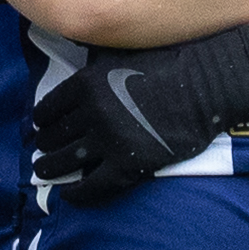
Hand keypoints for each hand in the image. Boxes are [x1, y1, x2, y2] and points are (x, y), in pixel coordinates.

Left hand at [29, 25, 248, 204]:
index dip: (42, 121)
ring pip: (67, 161)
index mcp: (85, 83)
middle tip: (42, 152)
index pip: (48, 109)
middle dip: (45, 145)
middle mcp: (91, 112)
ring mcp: (109, 140)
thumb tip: (72, 76)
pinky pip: (92, 185)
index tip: (42, 126)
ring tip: (45, 171)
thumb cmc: (168, 64)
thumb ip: (93, 68)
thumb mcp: (119, 54)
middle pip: (54, 136)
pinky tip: (68, 194)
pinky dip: (76, 193)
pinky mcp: (128, 164)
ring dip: (51, 169)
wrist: (206, 86)